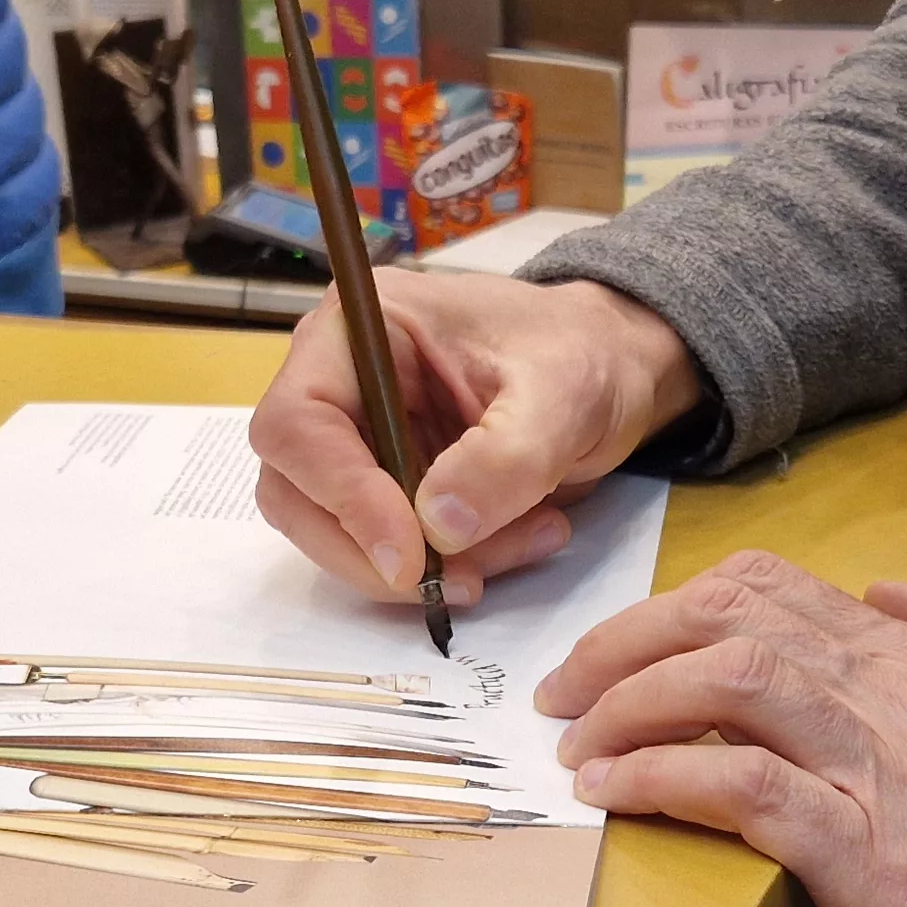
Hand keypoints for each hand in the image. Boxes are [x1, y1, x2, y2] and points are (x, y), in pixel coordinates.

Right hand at [249, 272, 701, 604]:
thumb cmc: (582, 353)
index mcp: (359, 327)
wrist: (610, 369)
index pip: (299, 423)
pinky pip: (382, 549)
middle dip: (374, 551)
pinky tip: (517, 542)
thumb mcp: (564, 394)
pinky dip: (444, 566)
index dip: (342, 496)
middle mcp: (338, 380)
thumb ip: (505, 457)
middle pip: (296, 490)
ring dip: (418, 568)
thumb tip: (438, 525)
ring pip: (334, 532)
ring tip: (525, 543)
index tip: (408, 555)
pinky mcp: (382, 484)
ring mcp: (355, 436)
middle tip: (463, 579)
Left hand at [541, 555, 906, 906]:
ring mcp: (893, 778)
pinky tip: (617, 796)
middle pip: (731, 619)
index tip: (624, 657)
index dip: (678, 611)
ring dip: (626, 706)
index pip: (779, 591)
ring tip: (578, 750)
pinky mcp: (876, 865)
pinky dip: (661, 777)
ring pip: (725, 682)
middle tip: (568, 698)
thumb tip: (895, 590)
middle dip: (624, 646)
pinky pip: (741, 786)